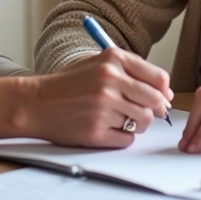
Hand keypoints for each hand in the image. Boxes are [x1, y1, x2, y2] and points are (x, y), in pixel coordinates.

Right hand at [28, 49, 174, 147]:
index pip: (158, 78)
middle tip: (145, 111)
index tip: (161, 97)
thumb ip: (130, 71)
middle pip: (155, 101)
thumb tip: (164, 93)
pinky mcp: (96, 131)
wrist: (36, 103)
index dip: (164, 90)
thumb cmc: (68, 84)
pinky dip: (122, 137)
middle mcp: (109, 81)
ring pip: (143, 122)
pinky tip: (107, 128)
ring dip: (136, 124)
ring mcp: (103, 107)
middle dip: (155, 110)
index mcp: (112, 60)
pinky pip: (127, 139)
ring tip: (119, 118)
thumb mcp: (97, 63)